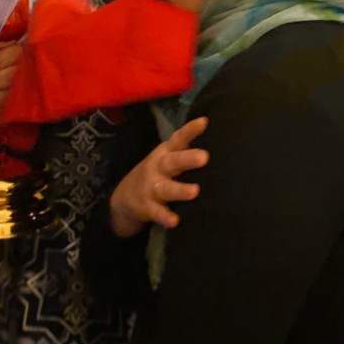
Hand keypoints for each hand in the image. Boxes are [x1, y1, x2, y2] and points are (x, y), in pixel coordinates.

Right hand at [109, 117, 208, 237]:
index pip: (178, 139)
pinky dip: (164, 216)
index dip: (190, 130)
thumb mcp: (166, 158)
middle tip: (204, 157)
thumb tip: (219, 143)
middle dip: (188, 159)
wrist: (124, 197)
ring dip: (180, 190)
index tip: (204, 122)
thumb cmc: (156, 174)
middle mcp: (158, 167)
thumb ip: (185, 151)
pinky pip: (156, 212)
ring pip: (166, 188)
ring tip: (195, 191)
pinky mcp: (146, 206)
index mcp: (165, 153)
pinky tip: (174, 221)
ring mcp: (151, 187)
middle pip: (173, 161)